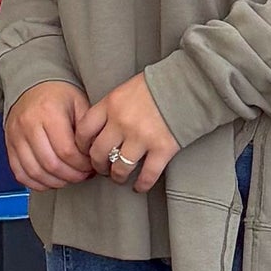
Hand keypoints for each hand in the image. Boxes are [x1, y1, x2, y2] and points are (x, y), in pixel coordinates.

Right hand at [3, 81, 91, 189]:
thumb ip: (87, 130)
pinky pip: (20, 174)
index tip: (90, 166)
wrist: (32, 86)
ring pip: (35, 172)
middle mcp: (28, 125)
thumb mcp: (79, 103)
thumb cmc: (59, 96)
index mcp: (48, 112)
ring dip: (56, 182)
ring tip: (69, 178)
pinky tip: (51, 180)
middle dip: (71, 176)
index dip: (81, 165)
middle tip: (83, 175)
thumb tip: (93, 156)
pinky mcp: (9, 146)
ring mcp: (15, 137)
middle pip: (51, 164)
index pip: (66, 151)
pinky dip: (37, 183)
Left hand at [76, 74, 179, 194]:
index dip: (81, 145)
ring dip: (117, 176)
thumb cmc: (158, 85)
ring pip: (119, 168)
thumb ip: (112, 107)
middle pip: (98, 153)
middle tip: (102, 169)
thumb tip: (100, 128)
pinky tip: (140, 187)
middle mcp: (122, 122)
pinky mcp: (162, 148)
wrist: (188, 83)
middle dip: (98, 165)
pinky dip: (142, 184)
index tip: (86, 151)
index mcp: (111, 104)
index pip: (84, 130)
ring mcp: (142, 137)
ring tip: (120, 178)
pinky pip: (147, 175)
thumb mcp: (127, 89)